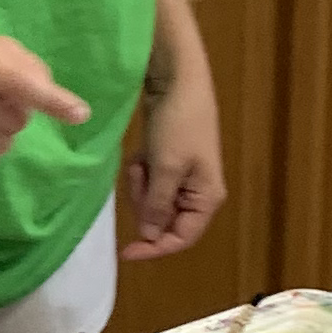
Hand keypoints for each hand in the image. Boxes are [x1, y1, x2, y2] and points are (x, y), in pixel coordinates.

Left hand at [121, 77, 226, 259]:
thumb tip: (151, 236)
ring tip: (141, 160)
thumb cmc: (177, 125)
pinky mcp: (168, 163)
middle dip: (145, 201)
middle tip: (140, 174)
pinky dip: (140, 171)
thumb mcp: (165, 169)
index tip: (124, 251)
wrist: (177, 81)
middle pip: (164, 220)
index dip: (154, 248)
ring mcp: (182, 178)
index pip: (181, 238)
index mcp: (207, 198)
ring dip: (140, 184)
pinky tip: (142, 152)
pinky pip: (149, 182)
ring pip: (152, 201)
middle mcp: (198, 193)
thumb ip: (157, 206)